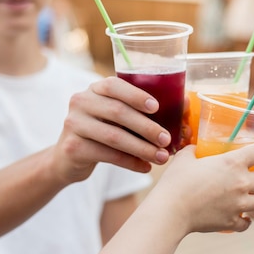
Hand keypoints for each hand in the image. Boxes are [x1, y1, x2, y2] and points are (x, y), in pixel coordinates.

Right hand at [52, 77, 172, 183]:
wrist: (68, 157)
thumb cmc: (103, 131)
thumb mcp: (115, 116)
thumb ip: (139, 110)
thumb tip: (184, 103)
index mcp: (95, 89)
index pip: (114, 85)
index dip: (136, 95)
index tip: (157, 108)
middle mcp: (81, 102)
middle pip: (118, 112)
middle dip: (147, 127)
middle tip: (166, 140)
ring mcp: (73, 124)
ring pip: (114, 136)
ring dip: (142, 148)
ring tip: (161, 157)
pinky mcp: (72, 148)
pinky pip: (108, 155)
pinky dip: (130, 162)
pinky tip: (145, 168)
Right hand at [151, 140, 253, 233]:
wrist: (170, 211)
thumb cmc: (176, 182)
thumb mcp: (185, 157)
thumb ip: (195, 150)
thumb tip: (196, 147)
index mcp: (233, 162)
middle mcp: (242, 182)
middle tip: (251, 177)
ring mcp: (239, 204)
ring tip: (243, 197)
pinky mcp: (232, 221)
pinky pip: (247, 222)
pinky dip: (244, 219)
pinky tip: (236, 215)